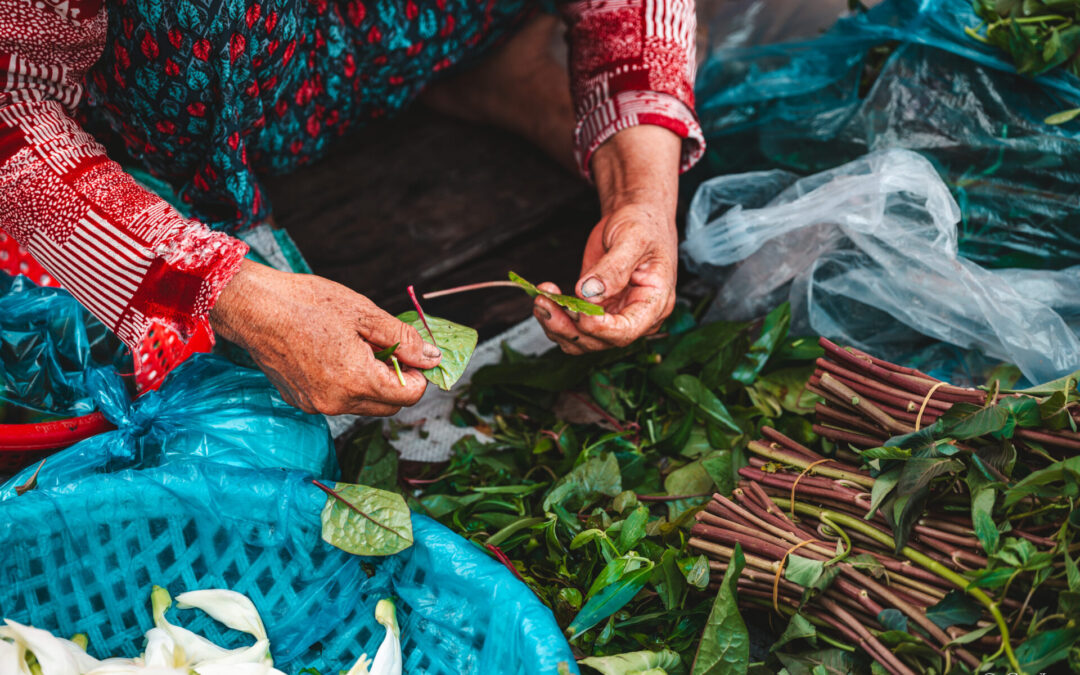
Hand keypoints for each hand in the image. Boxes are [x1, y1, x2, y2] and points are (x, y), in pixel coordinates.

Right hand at [209, 260, 441, 415]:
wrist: (253, 308)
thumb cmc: (306, 304)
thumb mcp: (364, 313)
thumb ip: (403, 339)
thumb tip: (432, 357)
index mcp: (356, 381)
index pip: (408, 396)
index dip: (418, 375)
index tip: (413, 353)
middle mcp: (336, 402)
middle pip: (388, 405)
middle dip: (397, 380)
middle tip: (387, 347)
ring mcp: (316, 405)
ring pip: (363, 404)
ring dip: (371, 382)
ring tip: (357, 347)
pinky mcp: (301, 401)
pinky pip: (338, 400)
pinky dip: (346, 383)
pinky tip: (334, 354)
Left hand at [535, 125, 680, 352]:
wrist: (636, 218)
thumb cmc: (643, 224)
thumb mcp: (633, 239)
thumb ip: (613, 267)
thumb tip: (587, 292)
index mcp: (654, 303)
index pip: (627, 331)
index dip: (600, 329)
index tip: (579, 312)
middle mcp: (634, 317)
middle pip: (599, 341)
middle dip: (569, 326)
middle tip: (544, 303)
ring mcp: (613, 316)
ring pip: (581, 339)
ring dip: (557, 325)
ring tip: (540, 299)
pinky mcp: (595, 310)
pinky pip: (573, 326)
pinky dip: (555, 315)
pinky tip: (545, 295)